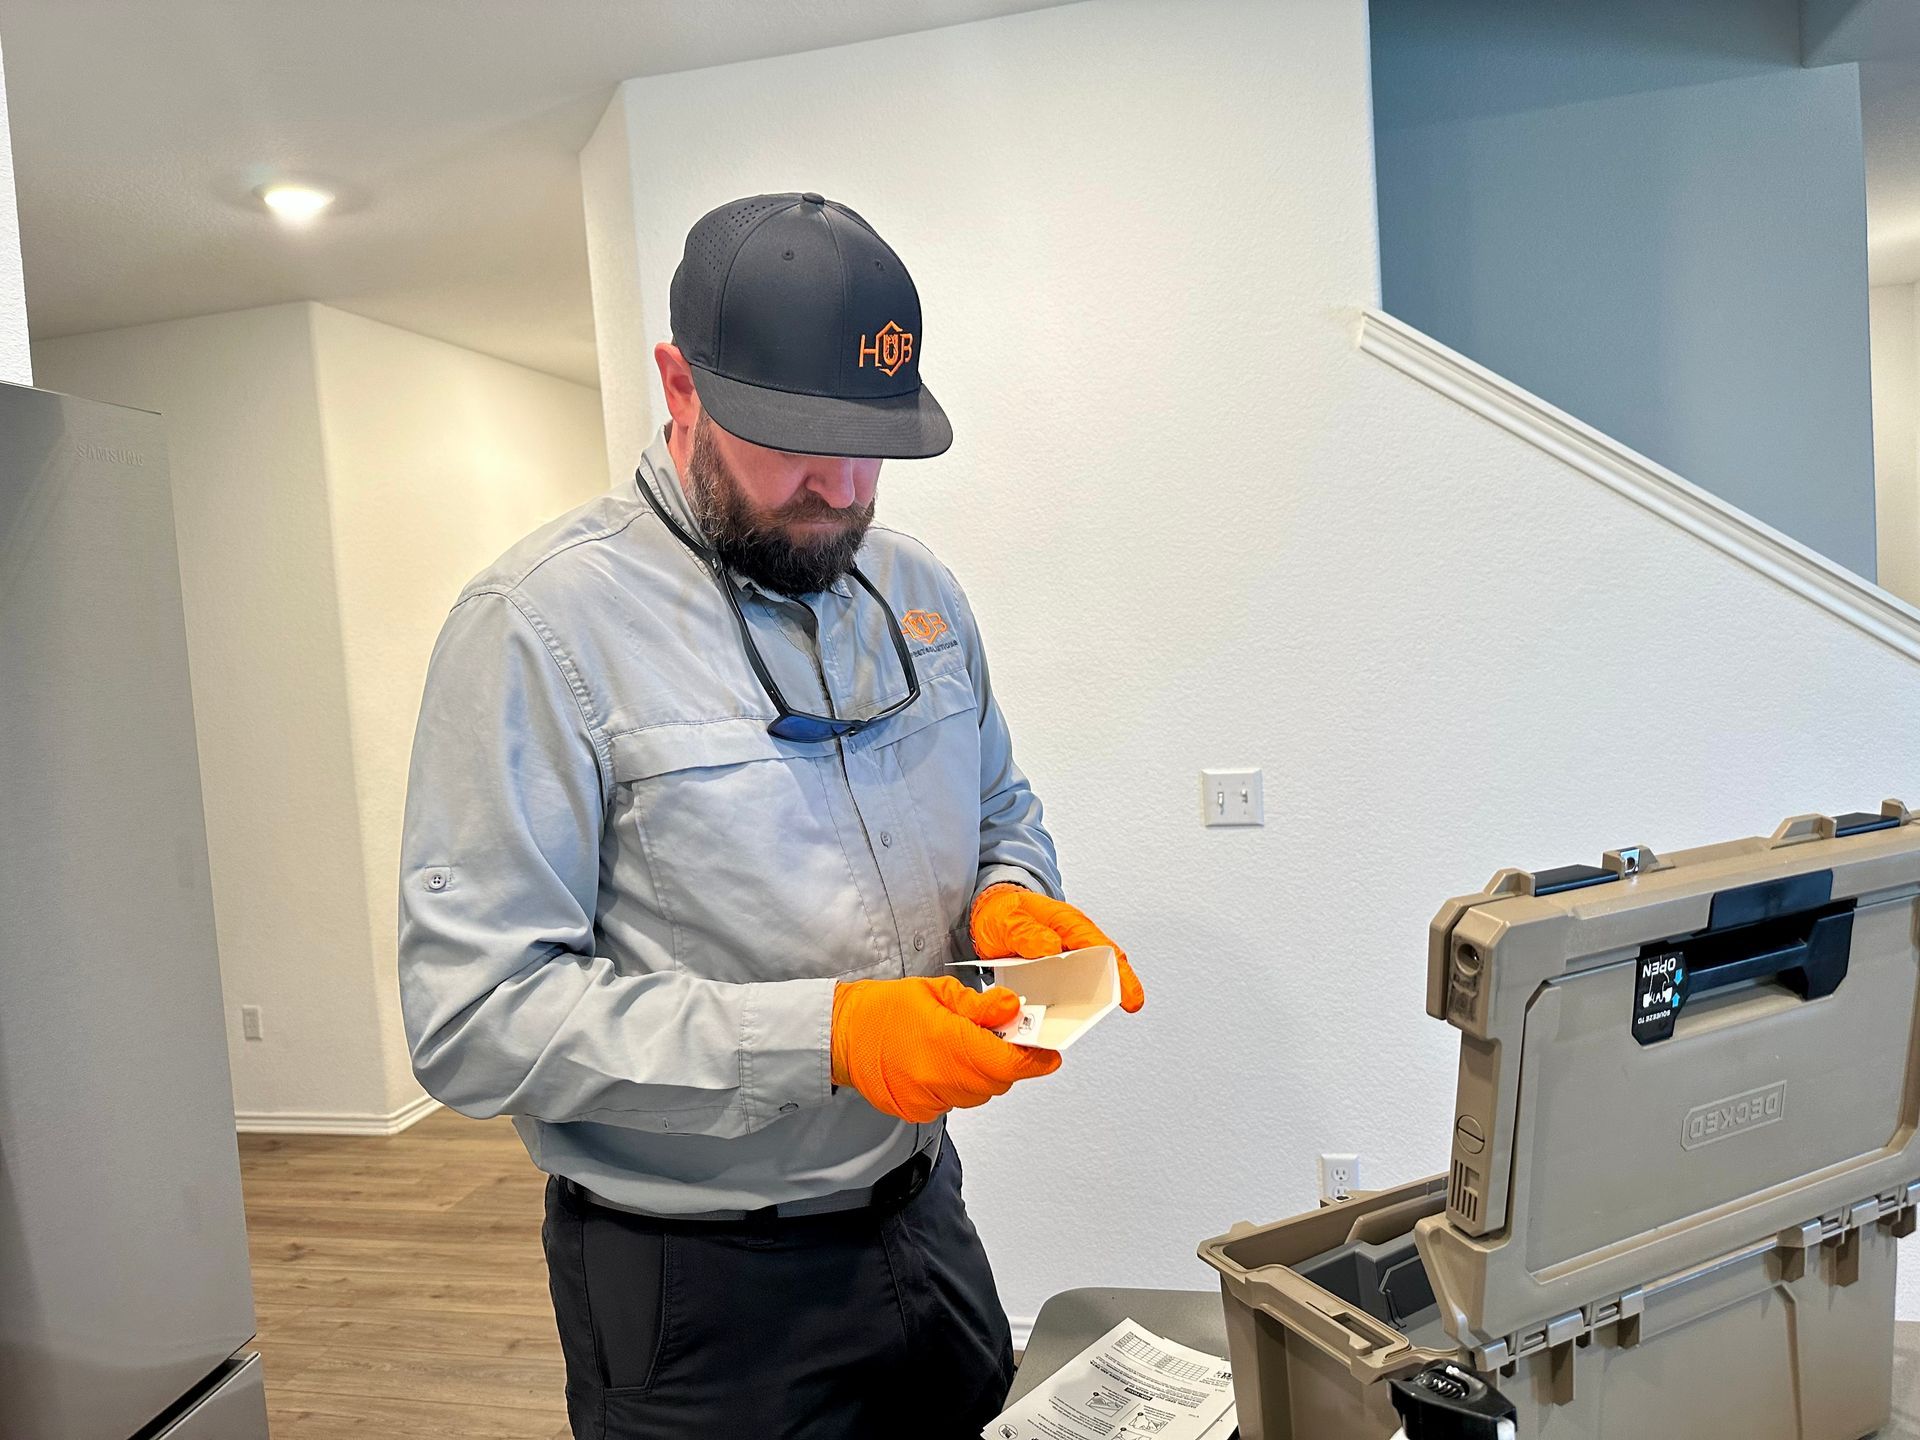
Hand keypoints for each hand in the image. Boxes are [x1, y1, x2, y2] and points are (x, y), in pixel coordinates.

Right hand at [829, 975, 1061, 1122]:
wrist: (840, 1035)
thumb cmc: (882, 1008)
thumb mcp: (936, 992)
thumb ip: (978, 1005)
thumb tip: (1011, 1010)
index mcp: (945, 1042)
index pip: (1007, 1063)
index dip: (1034, 1059)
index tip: (1048, 1053)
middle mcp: (938, 1078)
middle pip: (997, 1081)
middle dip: (1008, 1062)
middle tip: (1003, 1039)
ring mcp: (927, 1099)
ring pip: (978, 1094)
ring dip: (984, 1074)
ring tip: (965, 1047)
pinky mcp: (918, 1111)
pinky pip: (955, 1102)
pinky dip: (960, 1085)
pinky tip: (944, 1063)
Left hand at [969, 884, 1144, 1012]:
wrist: (986, 914)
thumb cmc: (1003, 911)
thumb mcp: (1009, 919)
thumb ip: (1027, 932)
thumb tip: (1052, 947)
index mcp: (1068, 923)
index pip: (1101, 947)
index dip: (1120, 974)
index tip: (1130, 998)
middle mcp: (1070, 943)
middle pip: (1100, 971)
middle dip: (1107, 995)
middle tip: (1098, 1016)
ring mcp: (1061, 962)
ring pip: (1081, 987)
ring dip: (1080, 1005)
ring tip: (1072, 1024)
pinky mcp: (1049, 976)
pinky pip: (1059, 995)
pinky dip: (1058, 1008)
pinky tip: (1051, 1022)